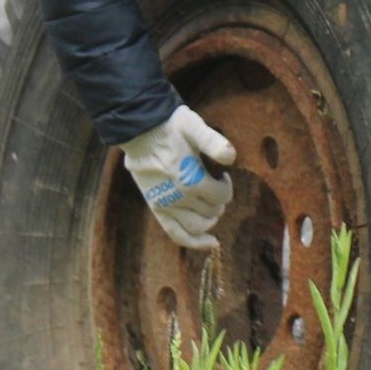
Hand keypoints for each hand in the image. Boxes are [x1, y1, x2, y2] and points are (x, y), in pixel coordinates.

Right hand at [120, 105, 237, 251]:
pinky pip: (176, 233)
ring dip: (209, 221)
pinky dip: (194, 242)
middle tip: (216, 189)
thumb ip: (213, 141)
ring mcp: (166, 204)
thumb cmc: (170, 126)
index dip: (226, 187)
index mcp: (191, 178)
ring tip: (211, 209)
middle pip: (211, 211)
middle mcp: (179, 196)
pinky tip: (210, 243)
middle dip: (219, 202)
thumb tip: (231, 157)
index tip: (222, 176)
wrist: (139, 130)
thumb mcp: (194, 126)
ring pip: (196, 226)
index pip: (221, 196)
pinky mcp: (156, 207)